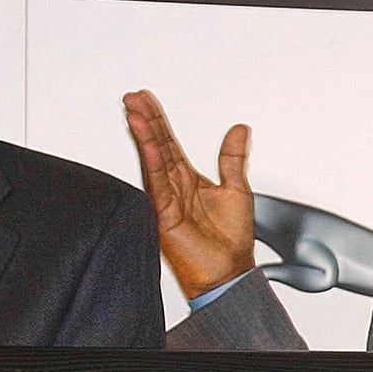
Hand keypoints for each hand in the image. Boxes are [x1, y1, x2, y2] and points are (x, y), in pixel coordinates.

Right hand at [123, 89, 255, 297]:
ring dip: (143, 135)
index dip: (158, 120)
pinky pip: (156, 182)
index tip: (147, 99)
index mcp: (187, 180)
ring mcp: (166, 201)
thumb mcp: (237, 189)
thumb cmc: (230, 241)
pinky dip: (151, 160)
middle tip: (133, 97)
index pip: (169, 143)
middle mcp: (173, 188)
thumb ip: (232, 158)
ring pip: (152, 160)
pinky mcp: (164, 215)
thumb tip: (239, 130)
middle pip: (156, 146)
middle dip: (145, 120)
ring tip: (133, 110)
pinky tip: (145, 141)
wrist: (229, 274)